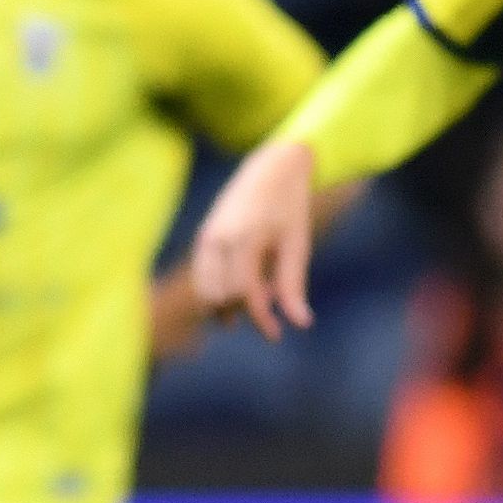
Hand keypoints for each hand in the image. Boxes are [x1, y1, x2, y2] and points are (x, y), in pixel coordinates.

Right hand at [189, 139, 321, 339]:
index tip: (276, 335)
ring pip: (205, 291)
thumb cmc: (290, 206)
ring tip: (256, 299)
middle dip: (244, 311)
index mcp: (246, 238)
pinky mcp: (203, 238)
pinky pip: (203, 278)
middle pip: (221, 297)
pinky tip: (243, 290)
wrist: (271, 168)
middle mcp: (219, 239)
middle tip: (270, 309)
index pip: (245, 293)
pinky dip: (219, 292)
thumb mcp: (298, 245)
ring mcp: (206, 238)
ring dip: (227, 305)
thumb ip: (293, 286)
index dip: (260, 319)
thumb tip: (300, 324)